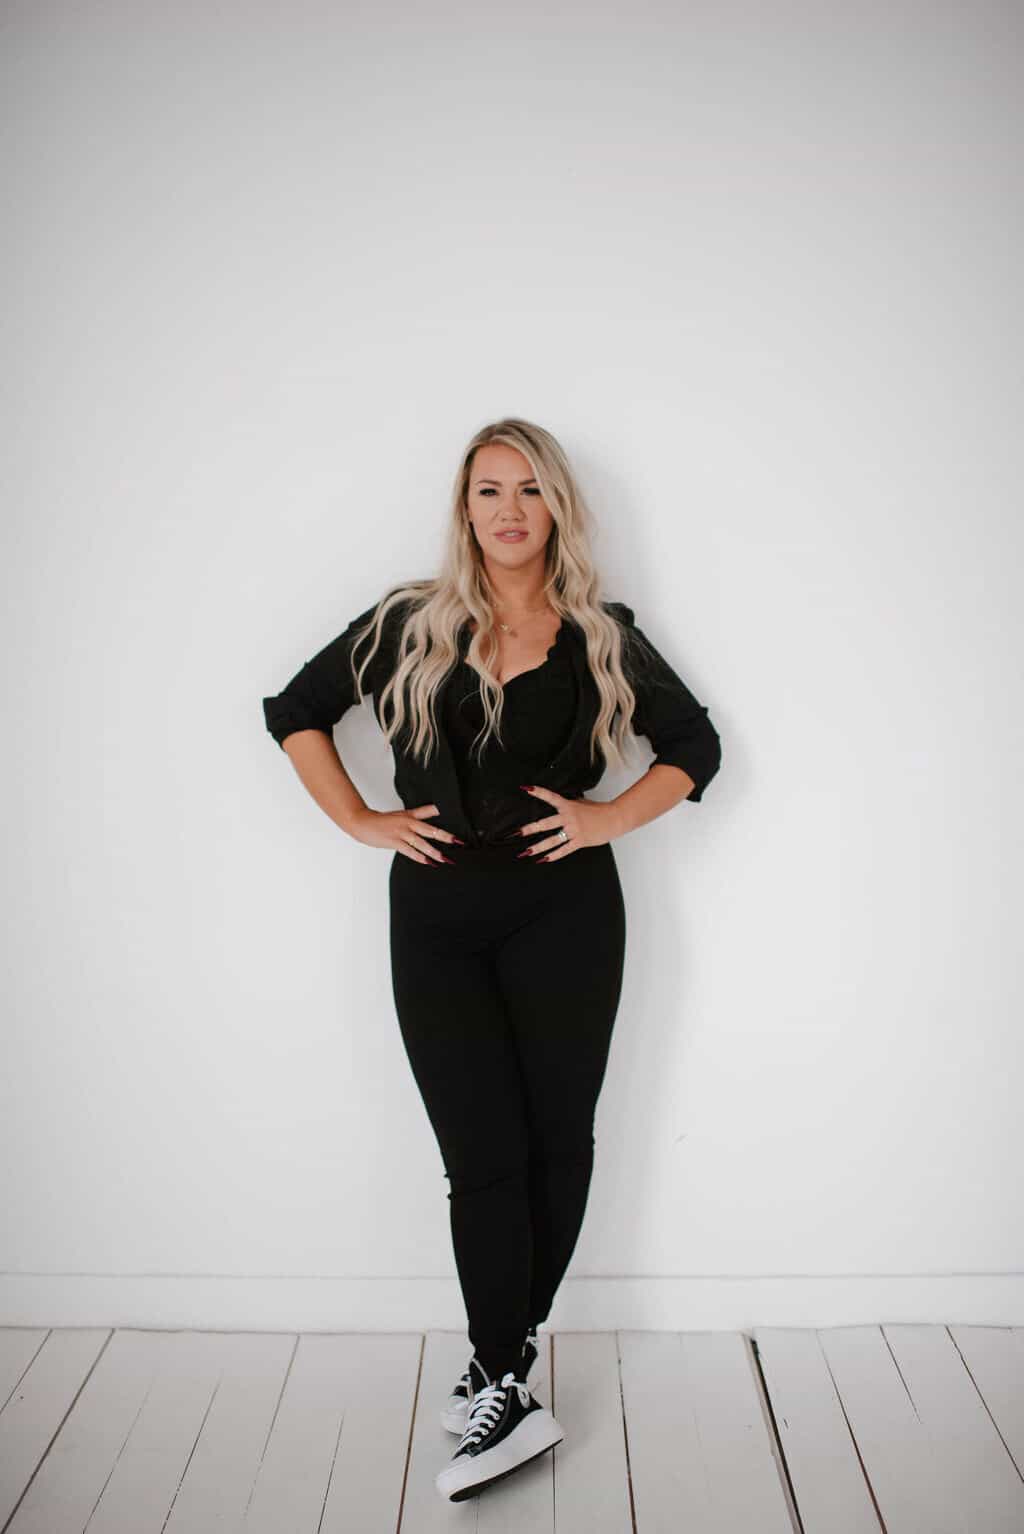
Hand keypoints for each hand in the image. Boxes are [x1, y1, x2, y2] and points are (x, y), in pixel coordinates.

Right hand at [347, 804, 463, 865]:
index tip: (459, 819)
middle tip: (459, 841)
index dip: (444, 814)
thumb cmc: (383, 820)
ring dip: (434, 852)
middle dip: (445, 836)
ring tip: (445, 859)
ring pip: (421, 843)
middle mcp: (408, 823)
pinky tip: (429, 862)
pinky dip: (419, 857)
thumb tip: (436, 810)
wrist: (363, 823)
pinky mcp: (394, 842)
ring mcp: (401, 833)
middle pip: (430, 829)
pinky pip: (409, 851)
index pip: (431, 812)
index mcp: (411, 815)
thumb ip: (420, 813)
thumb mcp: (403, 814)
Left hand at [517, 787, 621, 860]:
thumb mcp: (581, 803)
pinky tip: (544, 859)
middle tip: (517, 833)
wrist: (613, 819)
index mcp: (568, 806)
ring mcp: (573, 830)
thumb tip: (559, 804)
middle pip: (545, 824)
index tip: (526, 789)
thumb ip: (569, 804)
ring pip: (552, 840)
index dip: (539, 792)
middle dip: (530, 829)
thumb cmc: (598, 810)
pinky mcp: (579, 841)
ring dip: (538, 847)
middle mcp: (569, 818)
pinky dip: (553, 856)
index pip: (551, 797)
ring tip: (527, 852)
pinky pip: (564, 850)